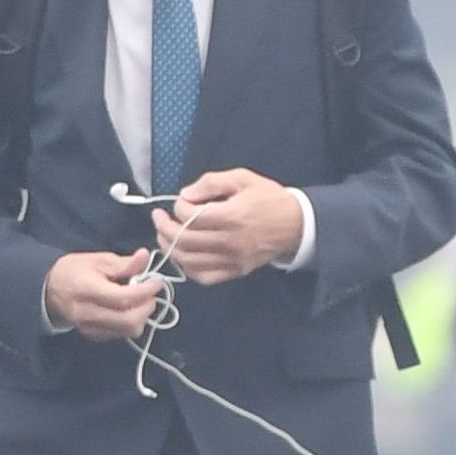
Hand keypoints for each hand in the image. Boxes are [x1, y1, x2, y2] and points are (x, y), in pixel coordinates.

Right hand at [44, 249, 164, 341]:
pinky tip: (127, 309)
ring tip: (139, 300)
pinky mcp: (93, 335)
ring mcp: (89, 328)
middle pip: (128, 320)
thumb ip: (124, 263)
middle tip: (150, 293)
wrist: (50, 289)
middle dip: (147, 306)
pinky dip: (131, 323)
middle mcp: (87, 313)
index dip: (145, 291)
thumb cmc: (75, 270)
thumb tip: (145, 256)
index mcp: (87, 289)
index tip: (157, 281)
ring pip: (128, 331)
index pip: (123, 298)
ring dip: (141, 316)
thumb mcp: (98, 260)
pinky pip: (121, 334)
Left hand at [160, 168, 305, 283]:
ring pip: (189, 260)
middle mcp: (231, 241)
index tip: (180, 201)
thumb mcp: (242, 178)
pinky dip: (187, 267)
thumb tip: (185, 195)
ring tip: (164, 235)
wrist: (296, 224)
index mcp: (232, 216)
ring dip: (170, 247)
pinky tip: (182, 254)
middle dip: (164, 227)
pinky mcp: (236, 271)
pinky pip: (203, 276)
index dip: (177, 207)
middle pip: (184, 240)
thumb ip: (211, 182)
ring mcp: (233, 260)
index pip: (190, 216)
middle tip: (158, 218)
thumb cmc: (268, 198)